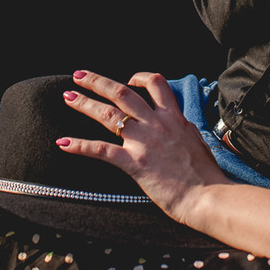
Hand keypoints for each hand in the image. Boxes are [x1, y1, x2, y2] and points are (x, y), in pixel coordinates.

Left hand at [57, 70, 232, 226]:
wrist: (207, 195)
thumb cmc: (206, 175)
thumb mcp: (196, 141)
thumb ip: (182, 131)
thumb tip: (179, 129)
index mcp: (174, 117)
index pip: (155, 84)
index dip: (139, 77)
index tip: (128, 80)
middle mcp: (156, 123)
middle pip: (122, 93)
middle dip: (98, 82)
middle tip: (79, 75)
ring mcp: (144, 141)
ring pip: (109, 114)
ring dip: (85, 103)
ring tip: (68, 96)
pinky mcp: (134, 162)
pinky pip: (101, 150)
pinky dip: (79, 145)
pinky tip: (63, 143)